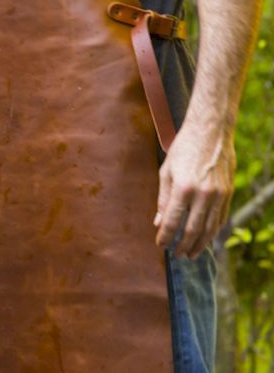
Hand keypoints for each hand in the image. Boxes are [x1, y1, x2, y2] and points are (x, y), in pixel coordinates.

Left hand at [154, 118, 235, 257]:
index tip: (160, 245)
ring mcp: (219, 195)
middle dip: (184, 245)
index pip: (172, 221)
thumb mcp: (166, 171)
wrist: (211, 133)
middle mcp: (203, 194)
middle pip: (192, 229)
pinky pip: (220, 218)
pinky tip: (205, 237)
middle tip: (178, 255)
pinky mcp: (229, 193)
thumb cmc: (183, 149)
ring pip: (210, 227)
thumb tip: (159, 222)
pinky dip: (213, 231)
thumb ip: (163, 198)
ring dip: (201, 243)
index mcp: (183, 188)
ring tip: (192, 253)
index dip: (166, 236)